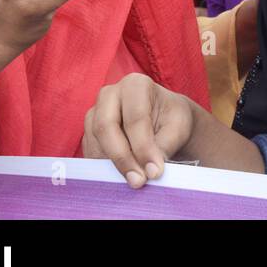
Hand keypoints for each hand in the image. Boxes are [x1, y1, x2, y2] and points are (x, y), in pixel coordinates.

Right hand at [82, 73, 196, 187]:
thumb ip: (165, 145)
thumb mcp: (178, 127)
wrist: (163, 120)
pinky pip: (90, 152)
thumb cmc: (172, 119)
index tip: (154, 172)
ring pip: (95, 142)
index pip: (135, 118)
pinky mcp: (88, 132)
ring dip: (112, 166)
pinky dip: (104, 168)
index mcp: (135, 85)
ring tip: (133, 181)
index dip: (143, 147)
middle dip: (122, 158)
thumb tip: (151, 170)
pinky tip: (121, 178)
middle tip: (138, 181)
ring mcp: (95, 112)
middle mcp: (110, 94)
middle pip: (106, 127)